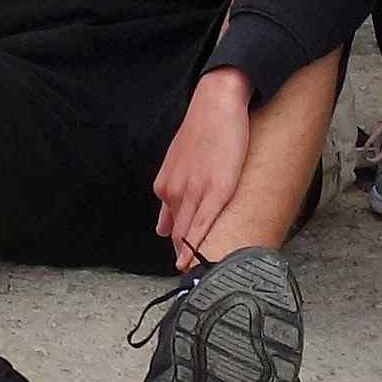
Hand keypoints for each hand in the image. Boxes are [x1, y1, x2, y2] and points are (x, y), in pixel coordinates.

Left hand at [150, 68, 255, 267]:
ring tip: (199, 279)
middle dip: (184, 257)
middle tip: (194, 279)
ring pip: (189, 234)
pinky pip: (204, 225)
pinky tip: (199, 262)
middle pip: (178, 236)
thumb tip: (164, 226)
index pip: (171, 228)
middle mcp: (175, 192)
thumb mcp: (179, 161)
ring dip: (191, 257)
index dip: (180, 247)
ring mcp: (194, 192)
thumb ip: (172, 193)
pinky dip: (200, 245)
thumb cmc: (202, 130)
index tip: (186, 265)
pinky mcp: (216, 190)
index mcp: (165, 186)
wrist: (216, 103)